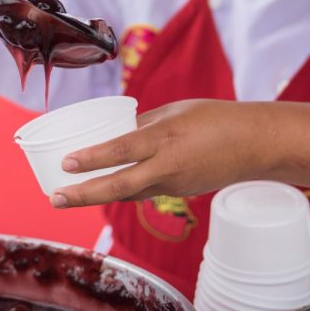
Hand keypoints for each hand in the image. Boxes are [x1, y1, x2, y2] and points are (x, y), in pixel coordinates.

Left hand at [50, 99, 272, 207]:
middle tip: (55, 198)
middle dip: (83, 194)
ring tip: (69, 196)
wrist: (254, 145)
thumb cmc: (214, 118)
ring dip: (98, 196)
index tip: (66, 163)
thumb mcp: (174, 112)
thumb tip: (117, 133)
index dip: (92, 158)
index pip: (122, 150)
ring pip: (128, 194)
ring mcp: (173, 184)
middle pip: (118, 185)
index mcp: (165, 138)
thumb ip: (143, 124)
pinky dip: (122, 192)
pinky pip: (144, 193)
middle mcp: (167, 166)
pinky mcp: (179, 193)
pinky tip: (105, 189)